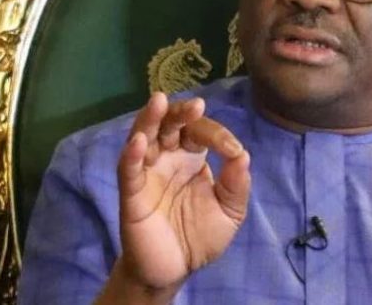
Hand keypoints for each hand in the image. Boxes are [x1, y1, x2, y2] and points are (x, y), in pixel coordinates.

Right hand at [116, 93, 250, 291]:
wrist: (176, 270)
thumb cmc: (201, 236)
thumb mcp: (230, 212)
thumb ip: (237, 185)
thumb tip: (243, 155)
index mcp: (192, 157)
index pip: (201, 132)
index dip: (217, 134)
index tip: (233, 150)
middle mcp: (168, 158)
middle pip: (169, 124)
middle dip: (181, 112)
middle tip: (196, 106)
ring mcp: (148, 173)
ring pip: (143, 137)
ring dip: (150, 119)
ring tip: (158, 101)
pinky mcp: (132, 194)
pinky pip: (128, 170)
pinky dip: (131, 154)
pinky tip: (139, 142)